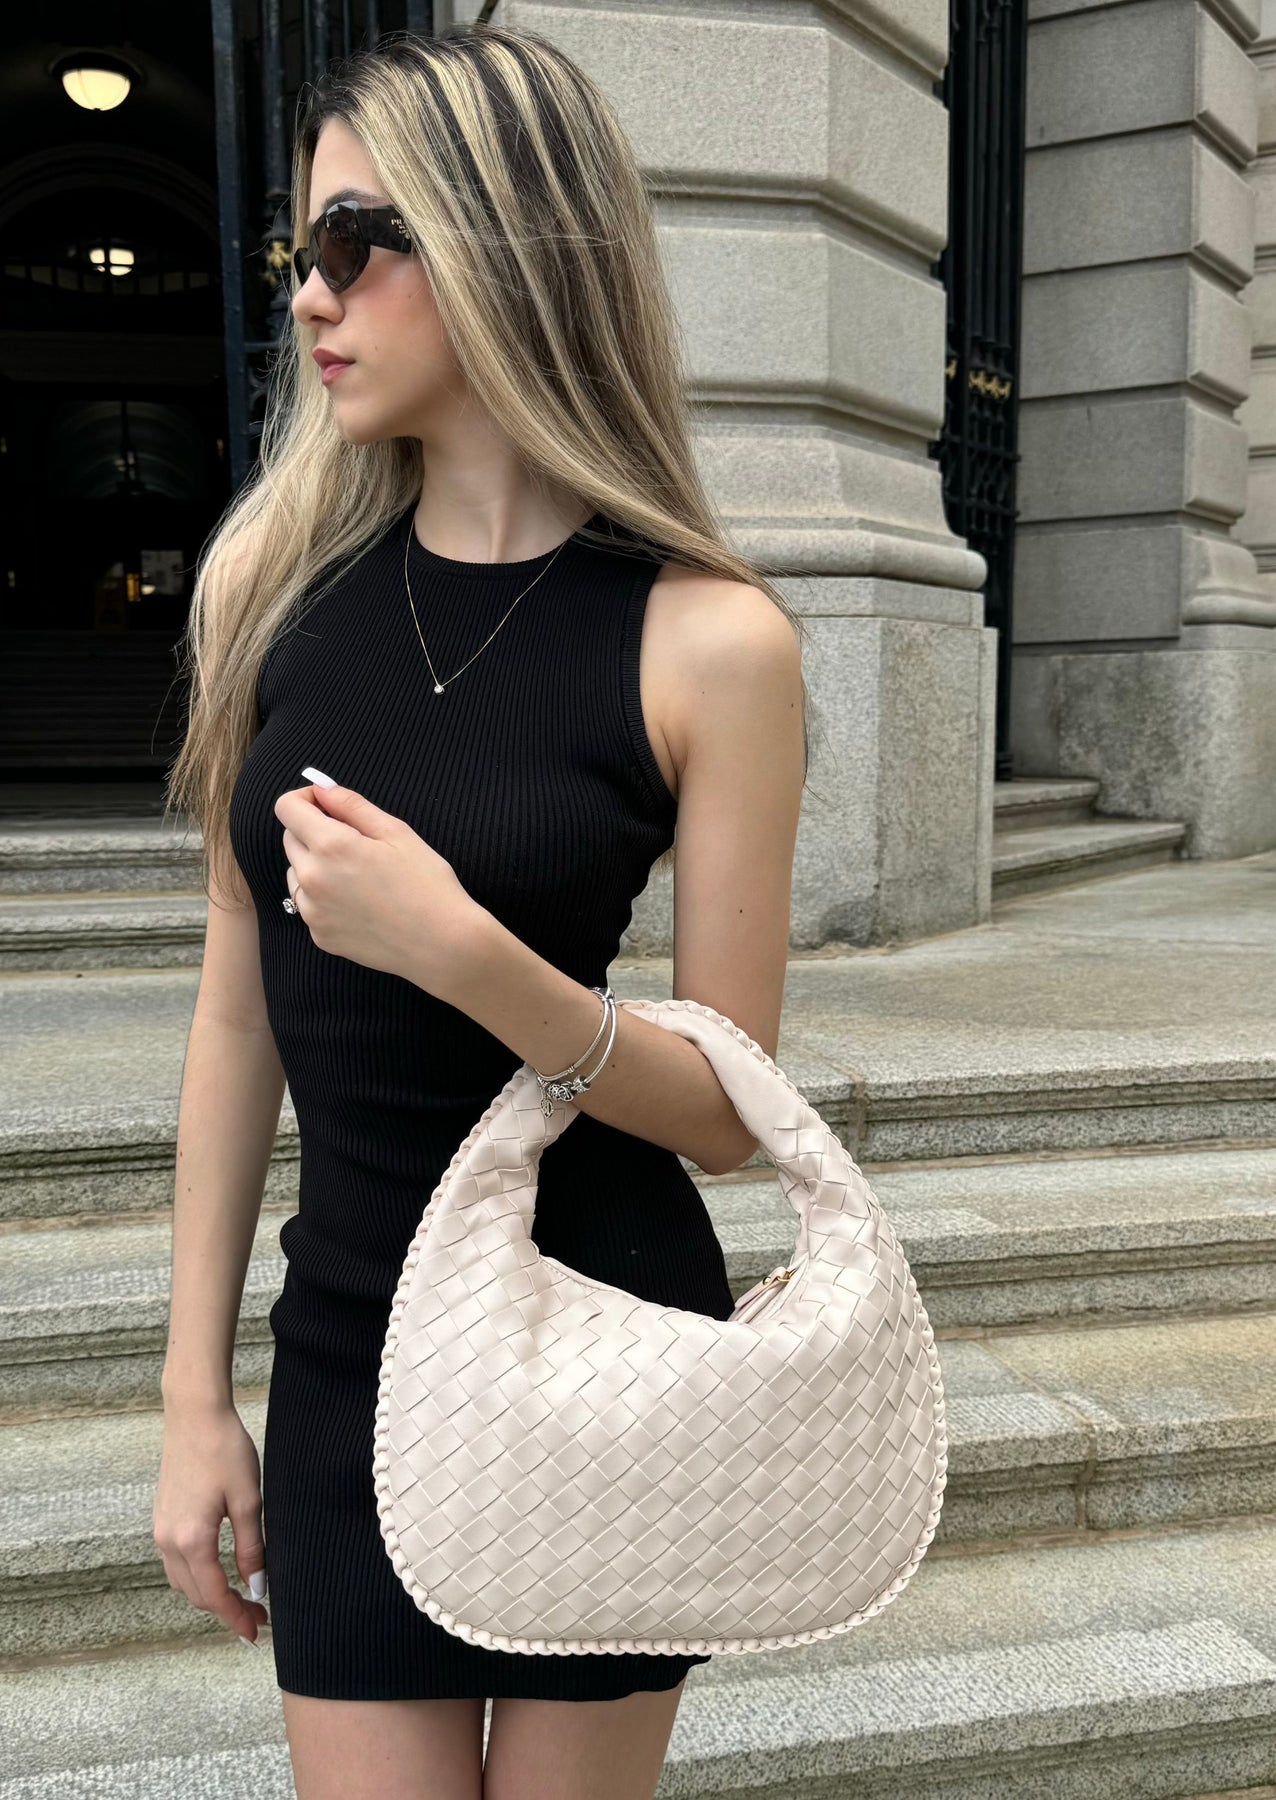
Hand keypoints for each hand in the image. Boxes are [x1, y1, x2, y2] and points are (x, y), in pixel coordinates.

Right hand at [153, 1401, 270, 1646]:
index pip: (214, 1595)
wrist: (194, 1414)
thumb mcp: (248, 1500)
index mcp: (192, 1540)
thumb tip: (256, 1586)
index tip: (256, 1632)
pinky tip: (218, 1571)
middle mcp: (168, 1541)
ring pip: (183, 1581)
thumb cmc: (225, 1450)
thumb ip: (251, 1547)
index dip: (236, 1617)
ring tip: (241, 1597)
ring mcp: (160, 1530)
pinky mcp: (162, 1518)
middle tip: (258, 1614)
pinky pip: (175, 1563)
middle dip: (226, 1610)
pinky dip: (196, 1576)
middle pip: (196, 1595)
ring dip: (209, 1595)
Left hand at [274, 780, 481, 999]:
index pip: (287, 808)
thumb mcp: (397, 832)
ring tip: (357, 876)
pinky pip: (309, 905)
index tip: (328, 806)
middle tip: (356, 842)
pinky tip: (359, 903)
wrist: (443, 945)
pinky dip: (324, 897)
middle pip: (290, 838)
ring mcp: (312, 912)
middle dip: (314, 831)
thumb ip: (352, 805)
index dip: (306, 799)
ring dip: (316, 865)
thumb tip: (322, 788)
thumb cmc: (428, 885)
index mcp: (331, 846)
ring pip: (296, 873)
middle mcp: (312, 879)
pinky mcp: (319, 936)